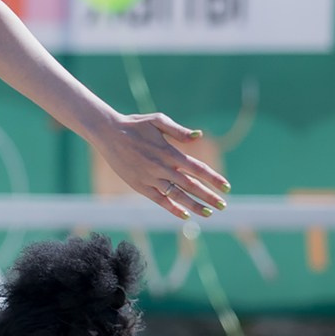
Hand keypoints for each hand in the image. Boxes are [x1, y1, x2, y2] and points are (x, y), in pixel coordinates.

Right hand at [91, 111, 228, 217]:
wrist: (107, 133)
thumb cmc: (135, 125)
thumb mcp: (157, 121)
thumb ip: (179, 131)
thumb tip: (198, 136)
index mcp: (168, 151)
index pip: (197, 168)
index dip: (213, 178)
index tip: (227, 187)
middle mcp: (161, 167)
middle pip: (190, 185)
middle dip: (208, 196)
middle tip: (223, 205)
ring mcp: (150, 178)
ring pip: (176, 195)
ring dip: (194, 205)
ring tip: (209, 213)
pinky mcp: (139, 185)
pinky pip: (159, 200)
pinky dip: (172, 208)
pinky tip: (185, 215)